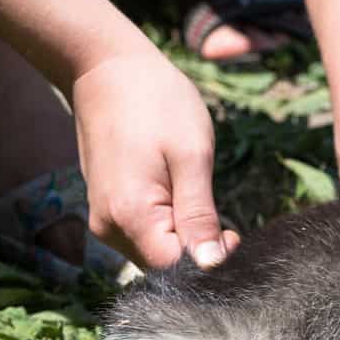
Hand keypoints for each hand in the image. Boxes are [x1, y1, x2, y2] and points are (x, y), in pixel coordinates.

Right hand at [71, 52, 239, 269]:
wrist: (109, 70)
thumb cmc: (157, 103)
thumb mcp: (192, 156)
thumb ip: (200, 215)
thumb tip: (212, 265)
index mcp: (130, 215)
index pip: (176, 269)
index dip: (210, 259)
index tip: (233, 231)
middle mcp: (109, 227)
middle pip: (165, 266)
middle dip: (199, 250)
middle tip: (223, 215)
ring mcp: (105, 220)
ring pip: (156, 253)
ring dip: (186, 237)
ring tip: (198, 195)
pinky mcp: (108, 210)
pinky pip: (145, 235)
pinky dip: (170, 227)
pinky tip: (182, 196)